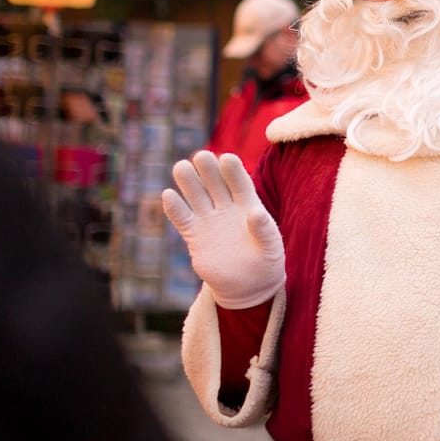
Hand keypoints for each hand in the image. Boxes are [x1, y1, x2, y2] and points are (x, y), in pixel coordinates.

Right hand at [162, 151, 284, 308]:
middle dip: (209, 171)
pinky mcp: (194, 235)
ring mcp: (210, 220)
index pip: (240, 184)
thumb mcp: (271, 247)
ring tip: (181, 167)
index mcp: (249, 205)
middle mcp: (227, 208)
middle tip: (201, 155)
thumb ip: (264, 230)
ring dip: (189, 183)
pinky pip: (183, 218)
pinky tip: (168, 195)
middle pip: (216, 185)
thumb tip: (255, 213)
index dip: (234, 171)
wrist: (248, 285)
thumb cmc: (265, 261)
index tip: (227, 158)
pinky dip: (175, 208)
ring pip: (197, 197)